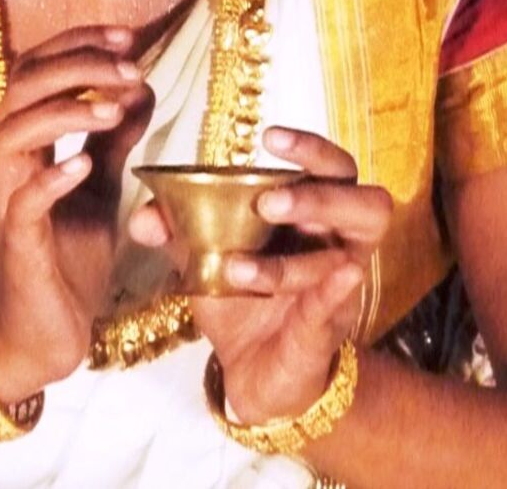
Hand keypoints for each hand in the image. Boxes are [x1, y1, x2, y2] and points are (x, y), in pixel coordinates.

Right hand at [0, 24, 152, 403]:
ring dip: (65, 111)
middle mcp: (9, 163)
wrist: (42, 335)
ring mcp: (8, 201)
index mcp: (27, 142)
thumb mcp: (100, 188)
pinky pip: (24, 200)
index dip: (79, 43)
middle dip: (77, 65)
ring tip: (114, 108)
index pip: (38, 68)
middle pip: (21, 86)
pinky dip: (52, 175)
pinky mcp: (18, 244)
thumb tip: (142, 87)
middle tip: (129, 65)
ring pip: (13, 133)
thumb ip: (114, 140)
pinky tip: (84, 162)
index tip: (128, 35)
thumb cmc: (64, 259)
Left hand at [128, 127, 392, 423]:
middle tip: (267, 201)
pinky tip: (334, 276)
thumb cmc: (241, 298)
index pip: (331, 166)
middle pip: (361, 200)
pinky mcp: (328, 327)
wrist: (251, 369)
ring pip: (344, 255)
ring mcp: (341, 286)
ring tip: (239, 266)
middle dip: (315, 196)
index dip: (309, 147)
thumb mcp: (205, 258)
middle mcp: (339, 240)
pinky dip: (334, 289)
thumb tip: (145, 216)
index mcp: (314, 212)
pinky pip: (338, 304)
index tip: (268, 137)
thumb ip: (178, 230)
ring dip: (294, 260)